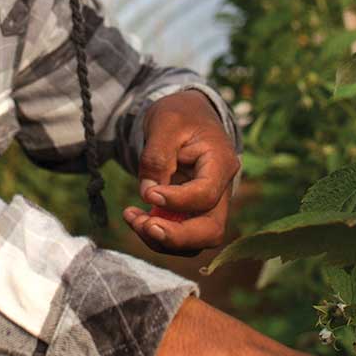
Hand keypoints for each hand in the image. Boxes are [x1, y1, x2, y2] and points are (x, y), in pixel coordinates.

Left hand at [123, 90, 239, 255]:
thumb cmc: (179, 114)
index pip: (205, 195)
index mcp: (221, 162)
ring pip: (196, 240)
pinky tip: (135, 217)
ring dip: (162, 239)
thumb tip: (148, 194)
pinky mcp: (194, 212)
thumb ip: (156, 156)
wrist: (187, 115)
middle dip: (175, 236)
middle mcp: (222, 189)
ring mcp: (210, 204)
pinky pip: (182, 234)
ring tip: (132, 219)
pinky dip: (158, 233)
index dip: (176, 201)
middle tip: (143, 225)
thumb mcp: (165, 123)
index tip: (147, 194)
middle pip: (210, 230)